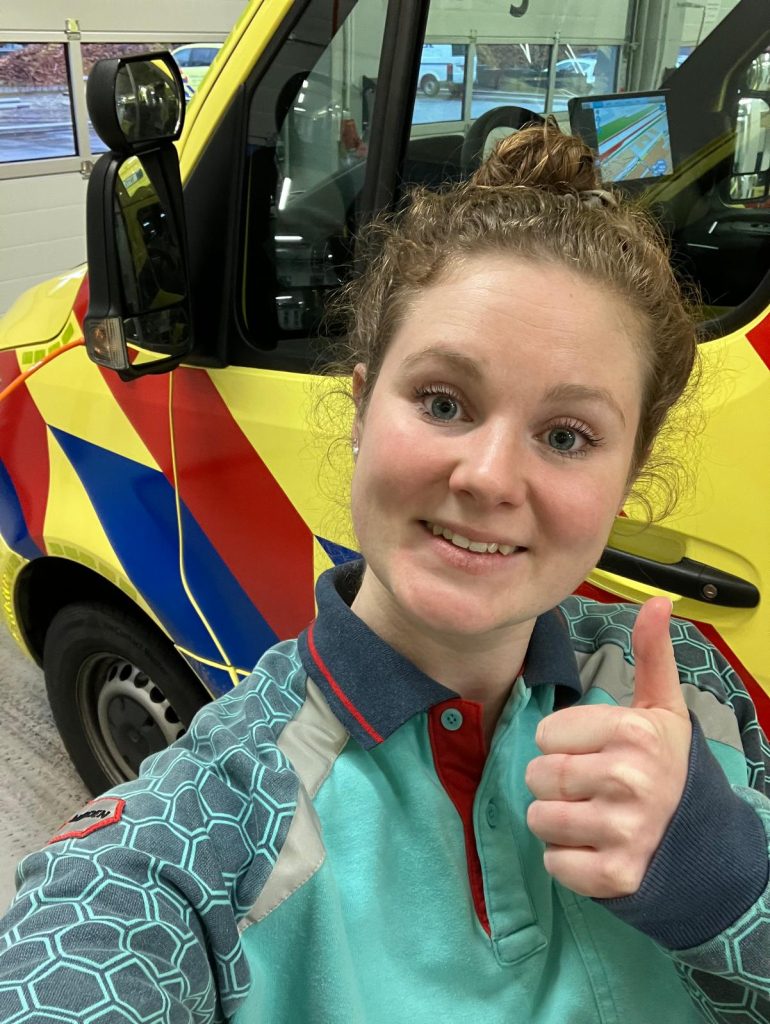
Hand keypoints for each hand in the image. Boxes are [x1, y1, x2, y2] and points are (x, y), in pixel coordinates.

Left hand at [525, 597, 691, 898]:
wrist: (699, 840)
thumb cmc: (665, 765)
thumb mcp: (661, 707)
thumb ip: (652, 653)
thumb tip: (657, 599)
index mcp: (633, 731)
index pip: (545, 734)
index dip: (564, 744)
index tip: (595, 752)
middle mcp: (628, 779)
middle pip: (537, 776)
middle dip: (554, 782)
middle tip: (590, 787)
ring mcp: (623, 831)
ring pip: (539, 819)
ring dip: (557, 821)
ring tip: (592, 816)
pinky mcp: (614, 875)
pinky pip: (554, 863)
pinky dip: (567, 860)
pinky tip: (597, 849)